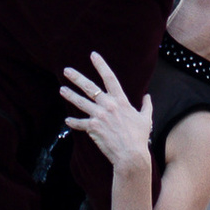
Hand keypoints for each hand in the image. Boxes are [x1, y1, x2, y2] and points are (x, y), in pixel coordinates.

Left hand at [59, 49, 151, 178]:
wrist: (131, 155)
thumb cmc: (139, 137)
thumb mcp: (146, 119)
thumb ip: (147, 106)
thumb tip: (148, 96)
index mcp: (120, 101)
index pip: (110, 78)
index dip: (101, 65)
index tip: (93, 55)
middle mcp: (108, 106)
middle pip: (89, 88)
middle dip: (77, 78)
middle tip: (66, 70)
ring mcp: (98, 116)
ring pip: (81, 103)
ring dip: (70, 95)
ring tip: (61, 90)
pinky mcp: (93, 128)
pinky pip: (80, 124)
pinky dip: (73, 123)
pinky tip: (66, 121)